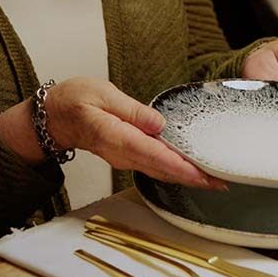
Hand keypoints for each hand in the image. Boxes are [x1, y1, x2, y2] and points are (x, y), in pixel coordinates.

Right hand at [0, 77, 225, 190]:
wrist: (54, 119)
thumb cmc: (74, 102)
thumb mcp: (101, 94)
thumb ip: (131, 110)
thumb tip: (158, 123)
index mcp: (119, 137)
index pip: (157, 156)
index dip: (182, 168)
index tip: (204, 175)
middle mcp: (125, 154)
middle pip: (165, 170)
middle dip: (194, 179)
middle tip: (223, 182)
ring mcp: (127, 159)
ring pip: (163, 172)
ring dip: (189, 178)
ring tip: (215, 179)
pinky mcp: (130, 157)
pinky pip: (157, 167)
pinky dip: (177, 171)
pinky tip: (193, 170)